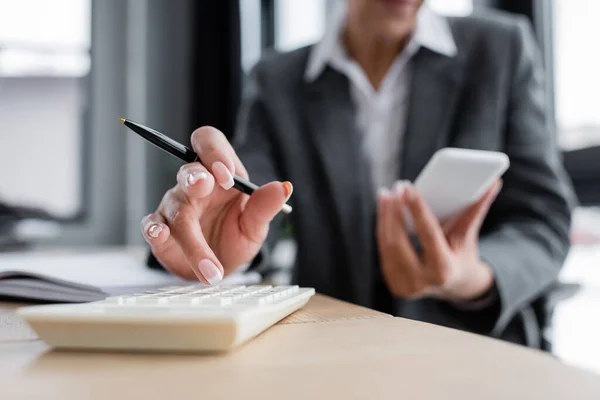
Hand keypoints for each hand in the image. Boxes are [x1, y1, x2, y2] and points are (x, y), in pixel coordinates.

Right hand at [141, 126, 291, 283]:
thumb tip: (283, 188)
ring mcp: (175, 206)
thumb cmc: (236, 235)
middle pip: (188, 171)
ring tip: (208, 264)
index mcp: (220, 173)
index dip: (215, 152)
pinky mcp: (160, 230)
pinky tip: (160, 236)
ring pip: (175, 208)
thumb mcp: (255, 224)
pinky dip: (154, 230)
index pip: (209, 143)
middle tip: (204, 185)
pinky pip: (152, 225)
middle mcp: (194, 185)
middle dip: (195, 176)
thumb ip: (265, 206)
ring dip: (190, 235)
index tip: (228, 175)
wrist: (221, 267)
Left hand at [376, 180, 501, 301]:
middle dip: (395, 211)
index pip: (428, 235)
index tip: (409, 187)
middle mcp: (421, 282)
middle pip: (399, 241)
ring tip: (387, 193)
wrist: (455, 286)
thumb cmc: (463, 254)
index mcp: (444, 271)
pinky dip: (382, 227)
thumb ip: (477, 209)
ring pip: (387, 244)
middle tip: (397, 186)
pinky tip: (384, 208)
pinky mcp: (393, 283)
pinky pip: (383, 250)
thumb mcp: (469, 235)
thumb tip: (494, 182)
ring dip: (385, 216)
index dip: (417, 210)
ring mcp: (404, 285)